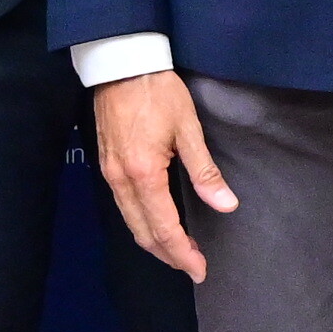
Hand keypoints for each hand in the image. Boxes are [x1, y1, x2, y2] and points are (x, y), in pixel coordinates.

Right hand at [93, 70, 234, 279]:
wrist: (120, 62)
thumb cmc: (157, 90)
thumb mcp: (188, 128)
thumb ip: (205, 172)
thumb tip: (226, 205)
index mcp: (144, 174)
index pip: (164, 228)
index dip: (183, 253)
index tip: (200, 269)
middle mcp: (121, 180)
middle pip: (143, 232)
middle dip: (168, 255)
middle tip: (193, 267)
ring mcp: (109, 174)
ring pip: (130, 222)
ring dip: (154, 242)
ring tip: (178, 251)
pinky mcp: (106, 166)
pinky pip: (123, 207)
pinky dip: (141, 223)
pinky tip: (157, 223)